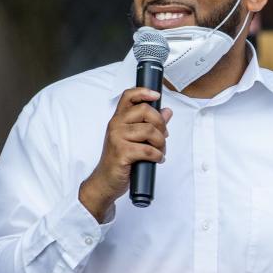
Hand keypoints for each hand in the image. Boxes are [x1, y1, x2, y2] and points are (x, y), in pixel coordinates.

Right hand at [79, 88, 172, 221]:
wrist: (105, 181)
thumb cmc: (119, 160)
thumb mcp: (134, 139)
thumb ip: (150, 124)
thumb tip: (166, 112)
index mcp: (118, 120)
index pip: (128, 96)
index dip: (144, 92)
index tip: (156, 95)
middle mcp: (116, 125)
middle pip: (145, 111)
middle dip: (160, 124)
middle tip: (163, 136)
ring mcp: (117, 138)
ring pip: (149, 131)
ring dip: (161, 142)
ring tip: (160, 151)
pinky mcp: (122, 153)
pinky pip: (148, 150)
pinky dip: (157, 155)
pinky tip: (157, 159)